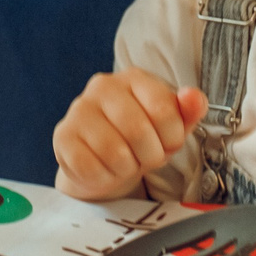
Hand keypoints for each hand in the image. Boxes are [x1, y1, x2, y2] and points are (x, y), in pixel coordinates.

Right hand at [53, 71, 208, 199]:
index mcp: (135, 78)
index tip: (166, 143)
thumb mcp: (171, 127)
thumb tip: (193, 97)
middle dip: (149, 156)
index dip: (172, 138)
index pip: (164, 110)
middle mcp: (103, 86)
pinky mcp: (63, 135)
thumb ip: (188, 111)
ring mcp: (79, 109)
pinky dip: (104, 177)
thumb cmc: (141, 141)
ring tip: (124, 163)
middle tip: (144, 158)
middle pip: (138, 131)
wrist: (103, 163)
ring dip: (126, 169)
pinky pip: (90, 167)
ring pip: (114, 153)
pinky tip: (104, 169)